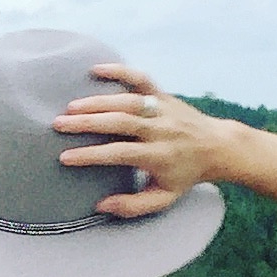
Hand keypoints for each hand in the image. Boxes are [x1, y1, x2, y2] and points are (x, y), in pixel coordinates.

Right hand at [51, 63, 238, 220]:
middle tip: (59, 124)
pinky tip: (95, 69)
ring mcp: (163, 109)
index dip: (91, 155)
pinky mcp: (164, 95)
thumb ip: (132, 206)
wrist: (217, 146)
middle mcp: (161, 130)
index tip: (65, 157)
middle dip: (87, 123)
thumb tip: (100, 205)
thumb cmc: (184, 176)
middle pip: (120, 122)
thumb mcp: (163, 199)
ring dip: (97, 102)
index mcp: (159, 156)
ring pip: (127, 101)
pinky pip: (141, 78)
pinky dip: (120, 71)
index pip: (120, 153)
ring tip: (70, 108)